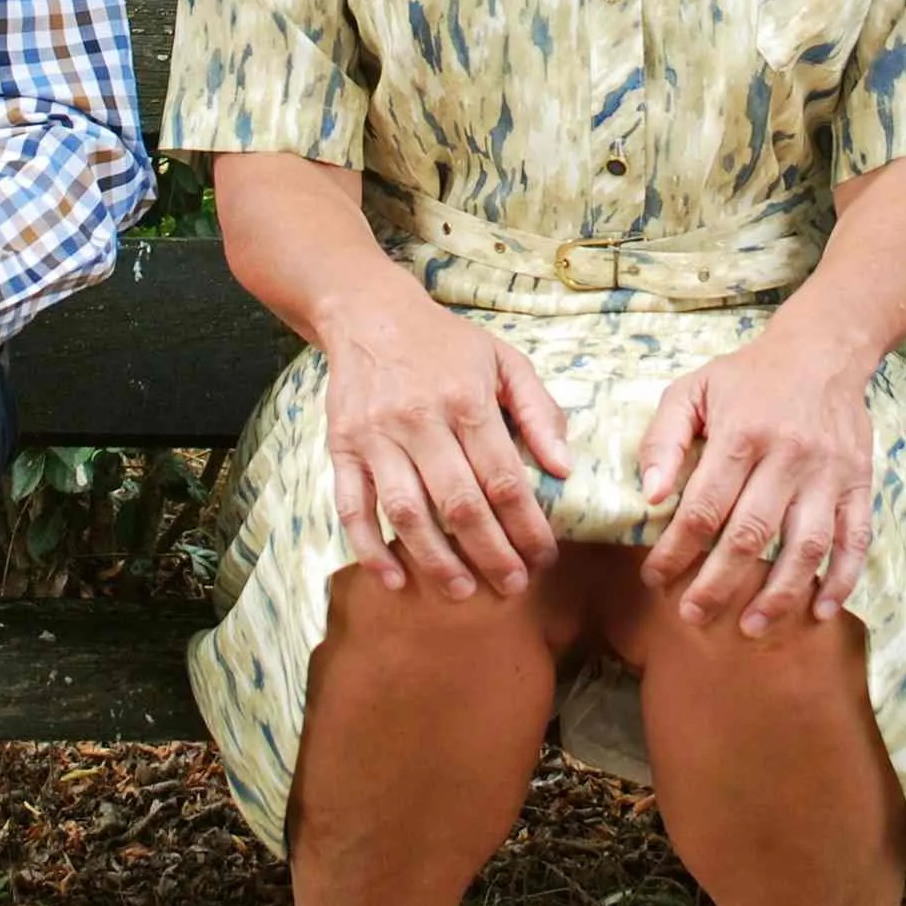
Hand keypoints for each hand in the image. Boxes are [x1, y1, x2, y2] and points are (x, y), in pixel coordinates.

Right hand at [320, 288, 573, 598]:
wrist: (369, 314)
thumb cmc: (446, 343)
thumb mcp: (504, 360)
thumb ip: (539, 411)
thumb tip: (564, 468)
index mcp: (466, 400)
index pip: (504, 479)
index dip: (528, 527)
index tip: (544, 557)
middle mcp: (419, 420)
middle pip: (459, 504)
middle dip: (491, 554)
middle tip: (513, 586)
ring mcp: (375, 437)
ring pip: (406, 512)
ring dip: (436, 560)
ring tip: (464, 591)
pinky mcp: (341, 448)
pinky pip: (351, 507)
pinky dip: (370, 549)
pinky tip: (395, 579)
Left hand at [636, 317, 876, 635]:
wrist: (823, 350)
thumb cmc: (748, 376)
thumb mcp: (692, 390)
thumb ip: (664, 439)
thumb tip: (651, 494)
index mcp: (742, 433)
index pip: (704, 507)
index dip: (677, 550)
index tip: (655, 578)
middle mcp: (787, 456)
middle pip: (750, 534)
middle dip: (718, 584)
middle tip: (692, 616)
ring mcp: (828, 473)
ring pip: (805, 546)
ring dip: (779, 594)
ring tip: (751, 627)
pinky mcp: (859, 483)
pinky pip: (855, 539)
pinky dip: (841, 579)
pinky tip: (819, 609)